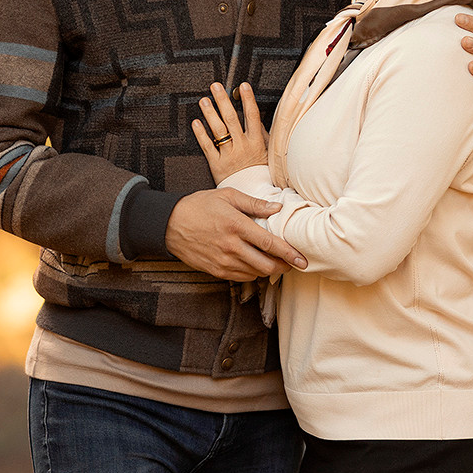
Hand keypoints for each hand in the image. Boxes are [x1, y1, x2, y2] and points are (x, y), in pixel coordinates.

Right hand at [165, 187, 307, 280]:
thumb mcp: (227, 196)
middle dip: (283, 266)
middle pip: (266, 265)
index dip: (289, 253)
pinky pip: (242, 277)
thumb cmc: (199, 205)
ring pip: (255, 274)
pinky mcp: (216, 270)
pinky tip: (256, 264)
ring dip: (269, 270)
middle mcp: (230, 246)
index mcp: (235, 225)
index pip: (269, 243)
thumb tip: (278, 208)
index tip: (303, 260)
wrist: (170, 224)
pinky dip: (253, 273)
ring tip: (275, 262)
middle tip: (292, 262)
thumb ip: (254, 203)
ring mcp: (222, 261)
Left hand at [193, 82, 268, 181]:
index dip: (248, 100)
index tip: (242, 85)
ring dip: (210, 114)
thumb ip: (261, 134)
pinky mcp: (217, 164)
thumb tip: (256, 115)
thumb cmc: (261, 171)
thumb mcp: (267, 151)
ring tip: (203, 100)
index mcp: (256, 142)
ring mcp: (228, 155)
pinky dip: (201, 134)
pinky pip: (207, 147)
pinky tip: (195, 122)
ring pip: (218, 131)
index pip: (252, 116)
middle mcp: (242, 146)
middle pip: (231, 119)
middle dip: (223, 101)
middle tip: (215, 86)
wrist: (253, 194)